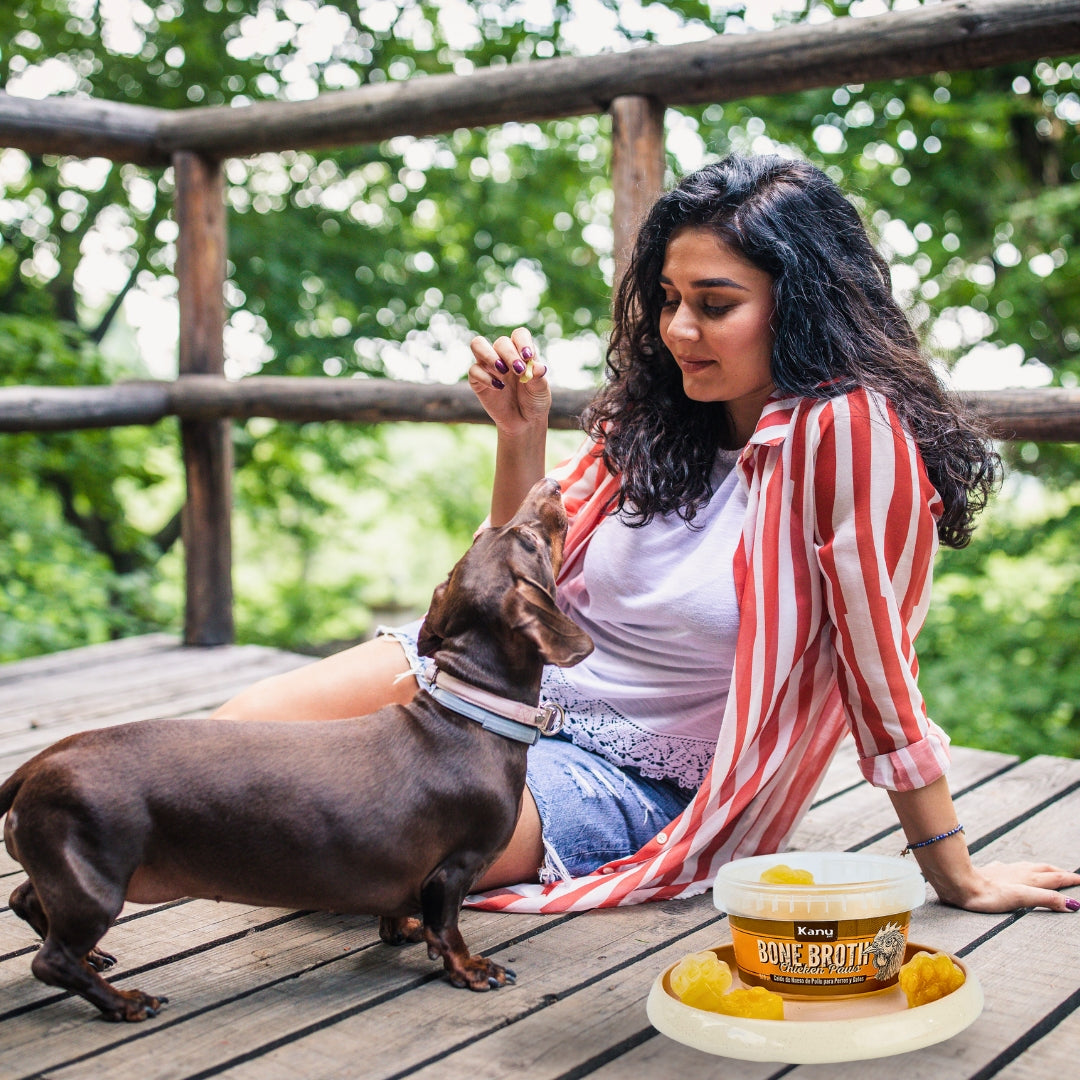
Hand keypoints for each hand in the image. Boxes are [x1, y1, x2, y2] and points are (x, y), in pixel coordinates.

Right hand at [469, 328, 550, 436]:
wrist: (524, 422)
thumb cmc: (534, 401)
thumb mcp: (540, 391)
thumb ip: (538, 378)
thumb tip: (538, 367)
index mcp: (521, 352)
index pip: (519, 335)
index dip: (522, 342)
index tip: (528, 357)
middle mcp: (503, 355)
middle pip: (501, 342)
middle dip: (510, 355)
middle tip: (518, 371)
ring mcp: (488, 366)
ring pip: (478, 345)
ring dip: (489, 355)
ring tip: (502, 370)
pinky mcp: (477, 380)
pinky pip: (474, 370)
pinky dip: (485, 377)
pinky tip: (498, 388)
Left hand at [938, 860, 1079, 912]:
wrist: (958, 883)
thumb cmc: (987, 893)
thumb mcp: (1021, 898)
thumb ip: (1046, 899)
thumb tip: (1071, 903)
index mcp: (1027, 878)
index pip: (1054, 878)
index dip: (1069, 879)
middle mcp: (1017, 871)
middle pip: (1043, 870)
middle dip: (1058, 872)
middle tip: (1070, 875)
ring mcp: (1003, 870)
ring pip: (1027, 867)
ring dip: (1041, 869)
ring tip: (1047, 871)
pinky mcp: (990, 872)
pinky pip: (1010, 868)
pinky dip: (1020, 869)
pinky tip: (1011, 869)